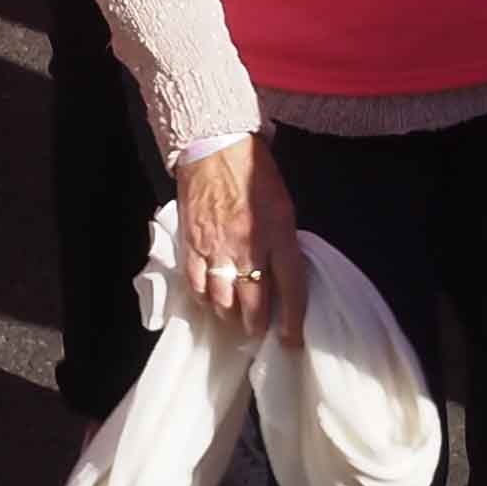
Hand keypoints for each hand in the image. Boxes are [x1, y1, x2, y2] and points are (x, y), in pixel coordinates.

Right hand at [174, 134, 303, 345]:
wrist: (215, 146)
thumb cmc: (254, 171)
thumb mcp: (283, 206)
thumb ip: (284, 242)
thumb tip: (283, 273)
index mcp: (279, 235)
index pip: (291, 289)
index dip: (292, 321)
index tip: (291, 339)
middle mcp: (249, 247)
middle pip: (254, 303)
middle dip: (257, 326)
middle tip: (259, 333)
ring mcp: (218, 248)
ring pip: (223, 301)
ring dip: (230, 316)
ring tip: (235, 320)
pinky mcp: (194, 244)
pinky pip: (197, 285)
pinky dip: (204, 299)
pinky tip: (210, 301)